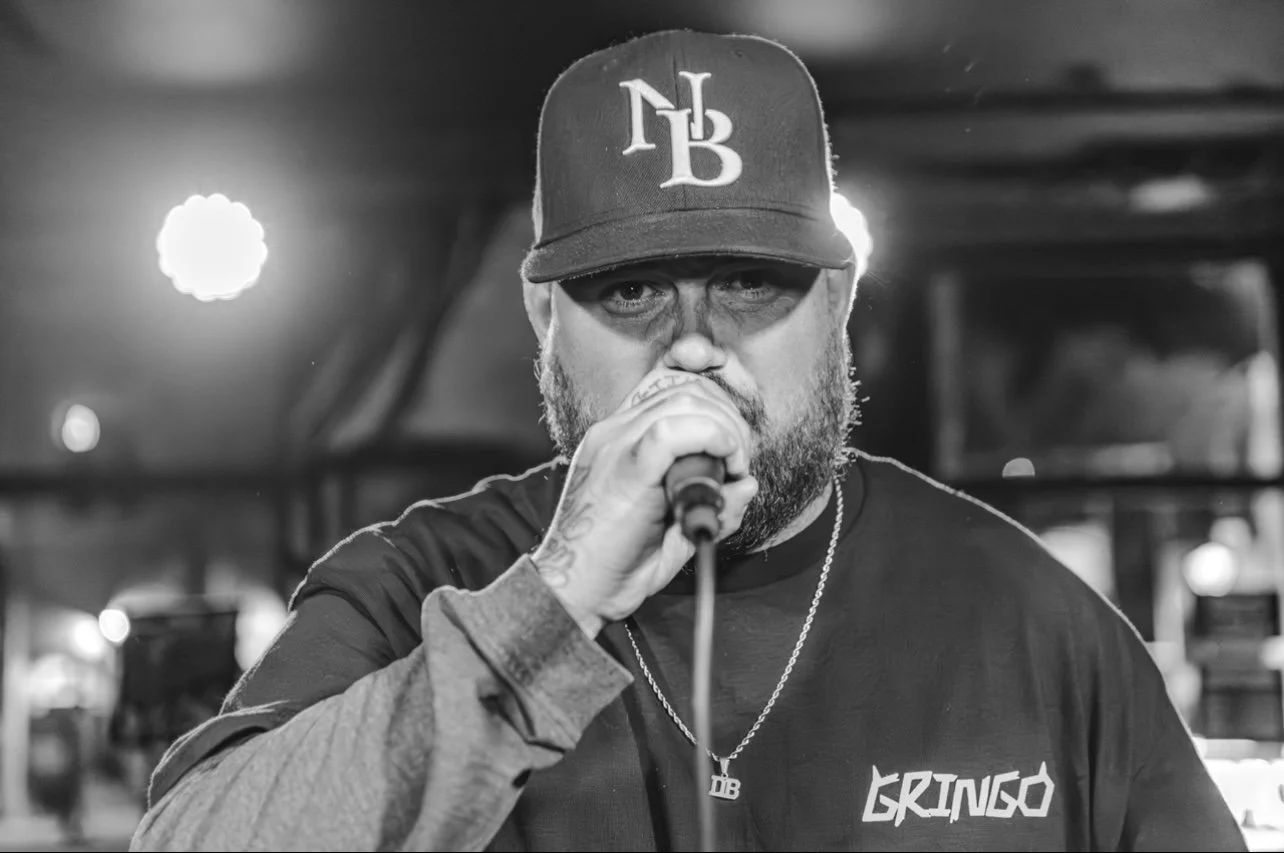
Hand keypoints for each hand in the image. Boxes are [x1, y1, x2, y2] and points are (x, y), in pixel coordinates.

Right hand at [533, 374, 758, 636]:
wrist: (574, 592)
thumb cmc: (619, 565)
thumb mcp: (674, 528)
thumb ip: (712, 503)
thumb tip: (749, 483)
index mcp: (621, 437)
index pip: (671, 385)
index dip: (713, 399)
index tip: (734, 439)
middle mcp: (615, 431)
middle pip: (686, 389)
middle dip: (728, 417)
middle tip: (739, 462)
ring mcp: (616, 445)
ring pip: (684, 401)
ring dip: (725, 429)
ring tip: (732, 468)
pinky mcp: (624, 469)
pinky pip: (672, 431)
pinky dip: (711, 439)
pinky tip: (723, 466)